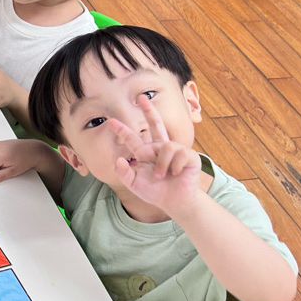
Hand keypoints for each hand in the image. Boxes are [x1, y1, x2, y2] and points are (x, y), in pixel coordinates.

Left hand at [109, 95, 201, 215]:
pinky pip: (180, 153)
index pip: (132, 139)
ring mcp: (175, 150)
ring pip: (166, 146)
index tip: (110, 121)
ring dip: (161, 164)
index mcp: (145, 153)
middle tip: (142, 98)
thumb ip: (124, 173)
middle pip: (155, 124)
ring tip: (162, 175)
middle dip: (149, 110)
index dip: (122, 130)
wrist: (174, 202)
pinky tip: (176, 173)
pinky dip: (175, 166)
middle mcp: (159, 148)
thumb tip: (118, 160)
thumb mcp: (134, 184)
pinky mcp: (189, 155)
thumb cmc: (155, 192)